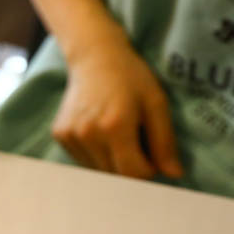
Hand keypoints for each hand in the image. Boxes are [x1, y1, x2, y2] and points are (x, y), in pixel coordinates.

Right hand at [52, 41, 183, 179]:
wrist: (94, 57)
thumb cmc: (131, 77)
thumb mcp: (156, 104)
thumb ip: (164, 142)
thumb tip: (174, 174)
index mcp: (115, 126)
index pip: (133, 173)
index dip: (148, 169)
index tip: (152, 154)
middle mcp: (88, 134)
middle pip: (114, 175)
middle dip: (130, 167)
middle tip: (137, 143)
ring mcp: (70, 136)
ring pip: (97, 171)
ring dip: (112, 162)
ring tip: (117, 136)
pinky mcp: (60, 135)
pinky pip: (83, 160)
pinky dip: (96, 154)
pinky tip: (100, 132)